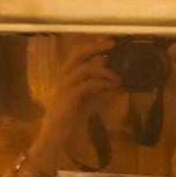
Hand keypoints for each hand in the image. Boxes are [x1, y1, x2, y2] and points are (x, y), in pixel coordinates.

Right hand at [28, 36, 119, 173]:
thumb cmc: (71, 119)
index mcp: (65, 75)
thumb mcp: (90, 103)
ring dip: (105, 71)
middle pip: (77, 53)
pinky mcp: (68, 97)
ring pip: (85, 68)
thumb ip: (102, 92)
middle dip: (95, 46)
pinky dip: (102, 84)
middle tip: (112, 44)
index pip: (76, 53)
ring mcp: (64, 85)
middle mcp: (62, 76)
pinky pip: (87, 84)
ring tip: (118, 79)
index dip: (92, 45)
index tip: (109, 41)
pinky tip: (112, 88)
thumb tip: (120, 85)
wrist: (55, 136)